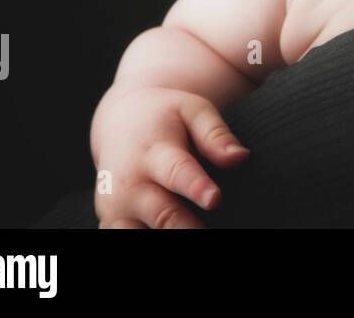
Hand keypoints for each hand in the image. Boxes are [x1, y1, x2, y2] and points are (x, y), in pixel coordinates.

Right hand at [93, 87, 250, 227]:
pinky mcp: (112, 223)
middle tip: (212, 232)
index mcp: (153, 152)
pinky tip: (176, 235)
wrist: (119, 122)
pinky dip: (148, 243)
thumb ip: (216, 135)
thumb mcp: (193, 112)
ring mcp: (116, 208)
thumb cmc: (167, 118)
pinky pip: (126, 240)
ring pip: (138, 236)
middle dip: (187, 228)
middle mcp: (130, 184)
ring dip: (166, 239)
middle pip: (161, 215)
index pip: (176, 172)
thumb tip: (241, 157)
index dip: (195, 186)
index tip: (215, 199)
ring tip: (199, 240)